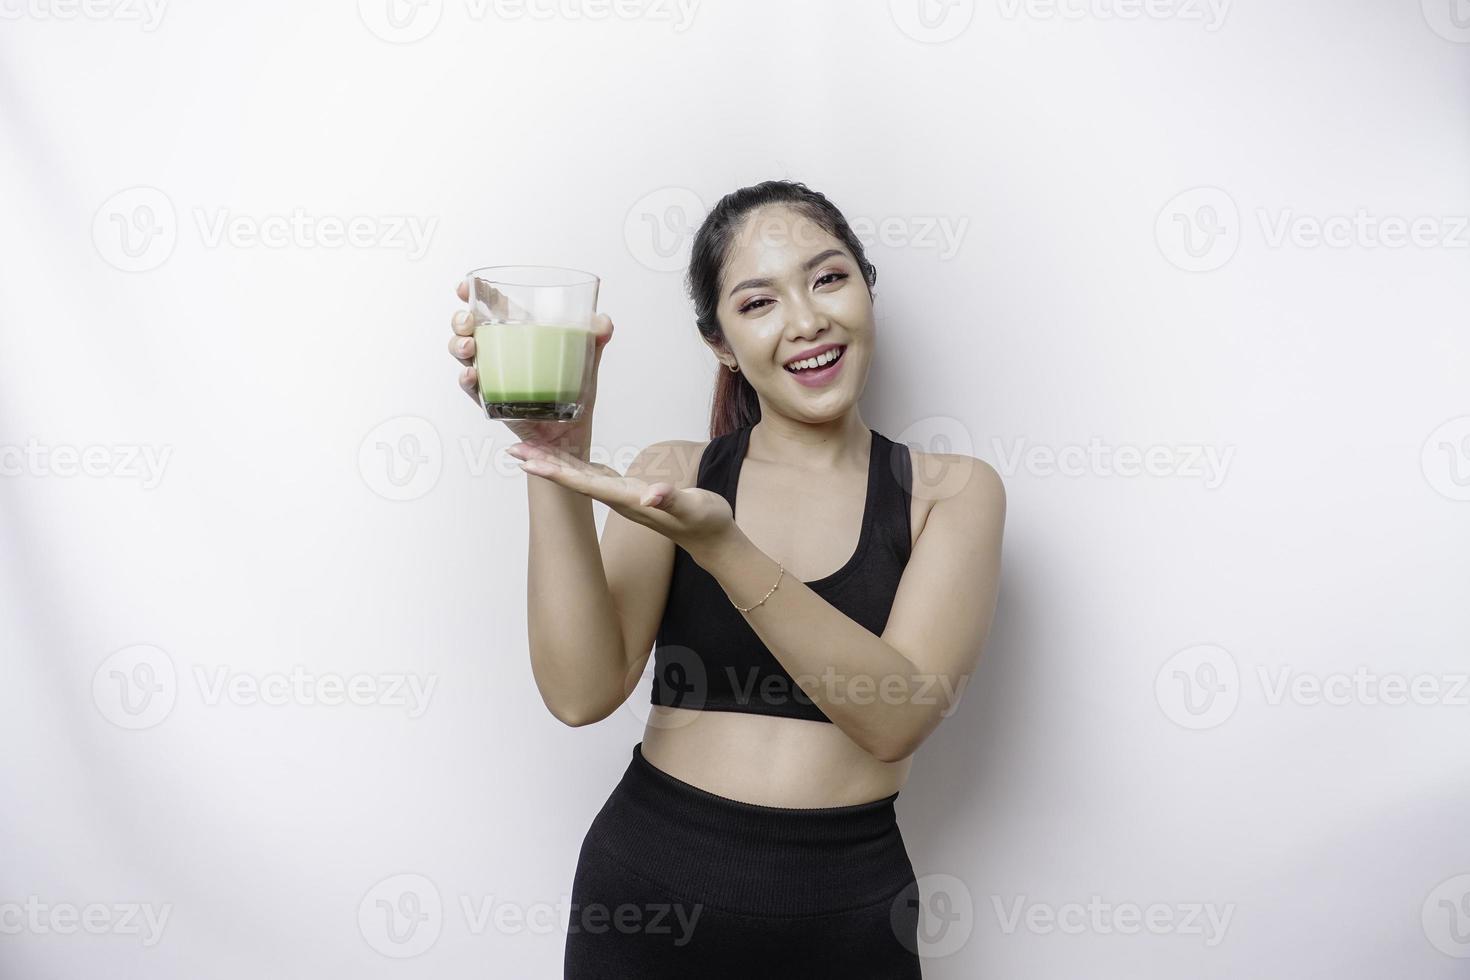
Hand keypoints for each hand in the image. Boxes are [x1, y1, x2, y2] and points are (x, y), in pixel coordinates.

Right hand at [448, 278, 613, 456]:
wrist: (570, 431)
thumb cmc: (574, 391)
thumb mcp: (587, 360)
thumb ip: (596, 338)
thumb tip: (603, 321)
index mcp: (518, 334)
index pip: (490, 307)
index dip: (473, 294)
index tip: (463, 287)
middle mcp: (498, 351)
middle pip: (467, 328)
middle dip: (460, 320)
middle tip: (468, 321)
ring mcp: (490, 374)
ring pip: (462, 354)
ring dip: (458, 345)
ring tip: (469, 346)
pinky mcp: (489, 399)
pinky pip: (470, 387)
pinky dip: (467, 378)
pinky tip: (472, 374)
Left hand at [506, 441, 739, 554]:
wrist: (713, 539)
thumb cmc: (705, 522)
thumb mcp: (694, 507)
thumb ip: (672, 499)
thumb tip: (650, 497)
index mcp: (628, 499)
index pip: (584, 485)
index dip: (555, 473)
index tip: (528, 463)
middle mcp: (618, 499)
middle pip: (573, 480)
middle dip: (543, 465)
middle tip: (512, 448)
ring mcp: (622, 497)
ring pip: (580, 477)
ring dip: (554, 464)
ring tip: (528, 449)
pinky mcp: (629, 493)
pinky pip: (594, 475)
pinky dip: (576, 464)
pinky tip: (566, 456)